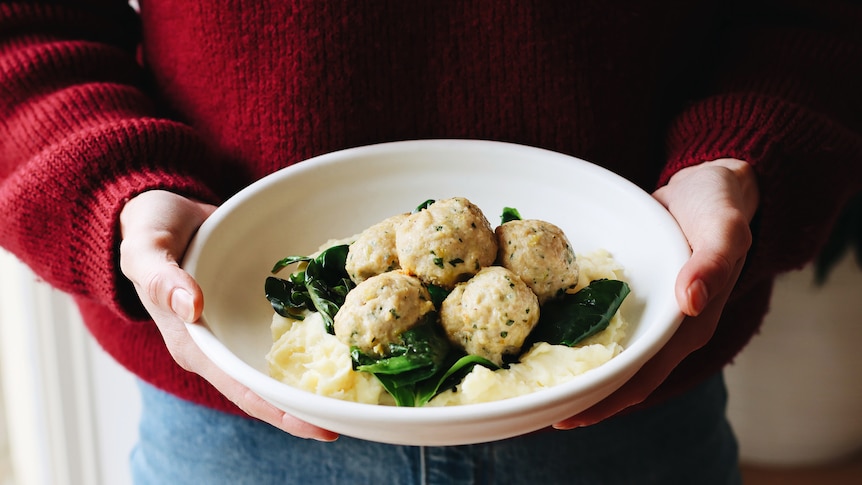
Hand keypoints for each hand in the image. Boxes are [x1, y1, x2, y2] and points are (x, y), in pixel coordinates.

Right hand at [119, 190, 337, 440]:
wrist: (165, 211)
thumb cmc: (150, 230)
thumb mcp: (145, 248)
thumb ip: (161, 278)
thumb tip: (191, 306)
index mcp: (193, 343)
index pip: (241, 388)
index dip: (279, 411)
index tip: (318, 426)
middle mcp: (219, 345)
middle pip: (267, 387)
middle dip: (305, 408)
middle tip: (349, 418)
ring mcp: (238, 329)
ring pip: (280, 364)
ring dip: (314, 380)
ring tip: (356, 394)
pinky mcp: (253, 310)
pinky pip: (285, 331)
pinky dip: (313, 341)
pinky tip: (345, 344)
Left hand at [555, 158, 758, 427]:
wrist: (709, 183)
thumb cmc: (720, 206)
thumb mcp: (724, 228)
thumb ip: (712, 264)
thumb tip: (691, 303)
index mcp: (688, 328)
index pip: (642, 377)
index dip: (606, 400)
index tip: (566, 416)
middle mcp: (662, 329)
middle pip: (616, 375)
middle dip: (578, 394)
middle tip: (531, 407)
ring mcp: (643, 312)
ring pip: (602, 351)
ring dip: (569, 367)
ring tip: (525, 380)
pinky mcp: (626, 294)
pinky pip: (595, 318)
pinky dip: (569, 330)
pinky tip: (538, 330)